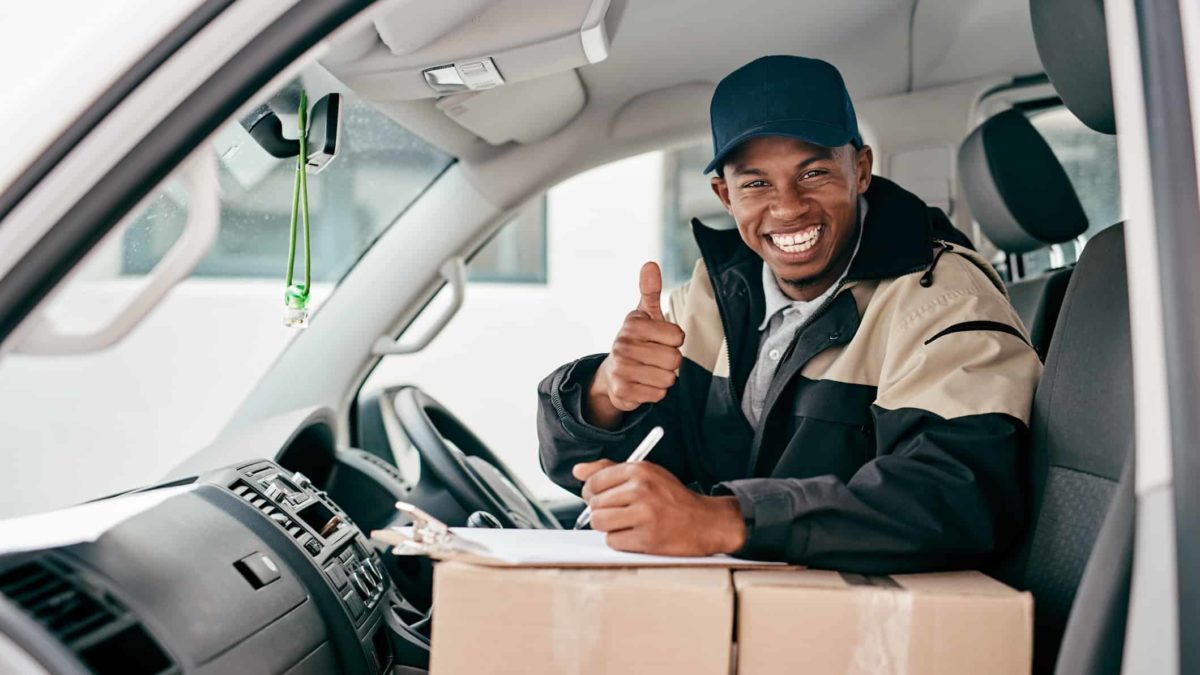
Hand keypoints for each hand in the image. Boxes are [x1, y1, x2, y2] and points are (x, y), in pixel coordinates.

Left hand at [573, 459, 745, 555]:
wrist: (706, 522)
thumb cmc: (673, 499)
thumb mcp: (646, 475)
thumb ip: (610, 470)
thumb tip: (578, 470)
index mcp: (640, 470)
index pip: (594, 481)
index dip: (592, 493)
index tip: (600, 497)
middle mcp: (641, 489)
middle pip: (595, 504)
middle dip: (602, 511)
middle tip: (620, 512)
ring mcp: (644, 514)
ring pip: (600, 523)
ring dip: (609, 527)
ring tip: (627, 524)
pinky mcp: (647, 538)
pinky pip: (613, 541)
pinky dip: (621, 541)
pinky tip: (637, 535)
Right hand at [585, 262, 685, 428]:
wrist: (611, 373)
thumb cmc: (636, 340)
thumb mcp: (643, 314)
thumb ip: (650, 290)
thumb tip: (650, 264)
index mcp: (632, 324)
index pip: (678, 336)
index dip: (675, 340)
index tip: (662, 339)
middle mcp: (622, 346)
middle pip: (674, 359)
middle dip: (671, 361)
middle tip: (656, 357)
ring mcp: (621, 370)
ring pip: (667, 379)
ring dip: (664, 377)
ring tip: (650, 370)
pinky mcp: (622, 392)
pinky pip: (658, 394)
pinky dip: (655, 392)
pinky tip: (644, 384)